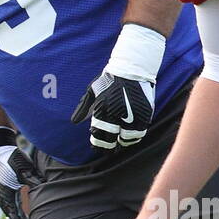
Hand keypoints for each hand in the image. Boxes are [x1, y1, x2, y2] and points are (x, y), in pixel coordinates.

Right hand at [0, 127, 38, 218]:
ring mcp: (1, 197)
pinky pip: (9, 209)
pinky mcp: (1, 193)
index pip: (18, 218)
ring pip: (12, 215)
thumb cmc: (11, 158)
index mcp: (9, 195)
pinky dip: (15, 217)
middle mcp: (3, 199)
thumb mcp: (23, 168)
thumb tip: (44, 187)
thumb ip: (33, 179)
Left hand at [70, 22, 165, 149]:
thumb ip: (83, 107)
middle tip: (108, 151)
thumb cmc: (109, 79)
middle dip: (109, 147)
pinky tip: (130, 137)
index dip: (98, 143)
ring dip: (123, 143)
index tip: (96, 147)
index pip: (99, 133)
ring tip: (120, 144)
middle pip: (113, 139)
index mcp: (102, 108)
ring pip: (128, 138)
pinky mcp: (145, 113)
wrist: (132, 68)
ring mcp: (133, 114)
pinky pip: (140, 132)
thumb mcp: (92, 90)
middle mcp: (117, 113)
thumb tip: (74, 122)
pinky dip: (135, 136)